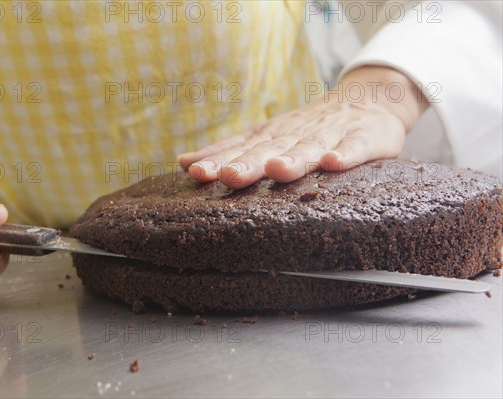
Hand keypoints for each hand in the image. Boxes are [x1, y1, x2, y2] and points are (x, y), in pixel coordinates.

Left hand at [179, 66, 427, 188]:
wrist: (367, 100)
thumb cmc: (308, 126)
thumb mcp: (266, 135)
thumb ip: (230, 150)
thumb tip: (185, 163)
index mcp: (272, 136)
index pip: (241, 149)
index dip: (219, 161)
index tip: (197, 173)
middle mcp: (296, 135)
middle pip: (271, 150)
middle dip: (250, 163)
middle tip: (230, 175)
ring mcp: (329, 136)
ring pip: (309, 149)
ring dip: (293, 160)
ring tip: (278, 170)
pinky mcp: (362, 139)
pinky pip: (354, 148)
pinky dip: (345, 155)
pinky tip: (334, 163)